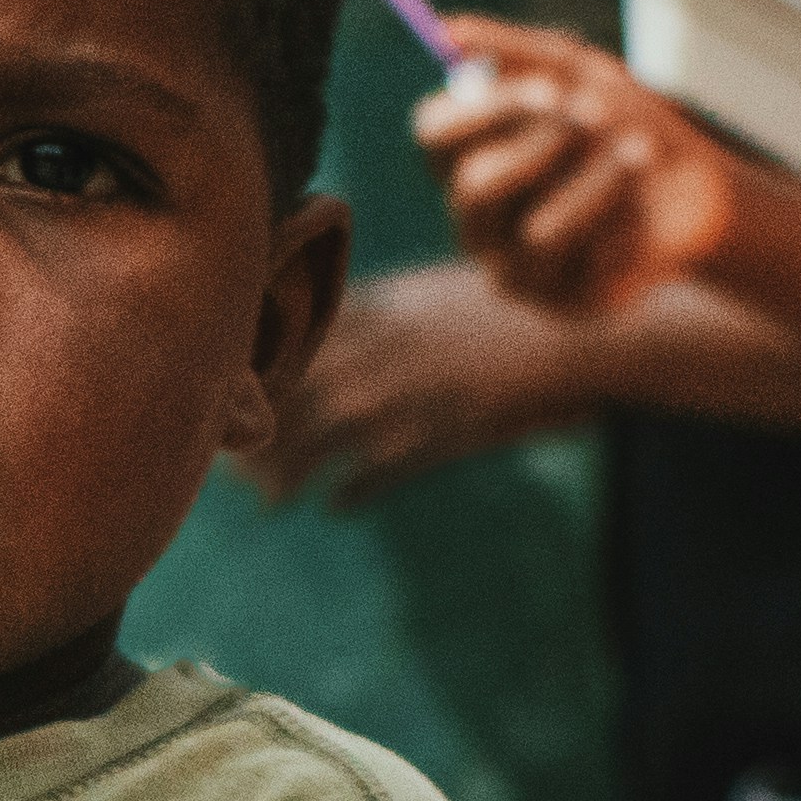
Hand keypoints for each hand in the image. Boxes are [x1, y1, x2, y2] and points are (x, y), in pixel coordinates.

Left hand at [249, 263, 600, 505]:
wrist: (574, 332)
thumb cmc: (501, 309)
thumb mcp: (425, 294)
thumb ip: (370, 309)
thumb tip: (322, 328)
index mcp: (370, 310)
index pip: (281, 348)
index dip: (247, 384)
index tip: (226, 406)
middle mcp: (374, 351)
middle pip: (286, 401)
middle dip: (254, 439)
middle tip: (232, 468)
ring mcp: (401, 395)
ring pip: (315, 442)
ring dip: (285, 476)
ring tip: (269, 500)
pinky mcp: (433, 435)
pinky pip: (372, 473)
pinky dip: (349, 492)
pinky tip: (335, 505)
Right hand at [411, 18, 740, 318]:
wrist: (698, 190)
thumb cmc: (624, 125)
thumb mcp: (580, 71)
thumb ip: (515, 52)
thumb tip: (447, 33)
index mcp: (467, 160)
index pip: (435, 137)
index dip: (487, 110)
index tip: (552, 89)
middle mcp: (478, 221)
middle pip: (475, 185)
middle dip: (546, 144)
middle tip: (601, 114)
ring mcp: (517, 269)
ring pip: (540, 229)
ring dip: (601, 180)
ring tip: (642, 151)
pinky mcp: (566, 303)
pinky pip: (593, 261)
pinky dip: (629, 220)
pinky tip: (646, 211)